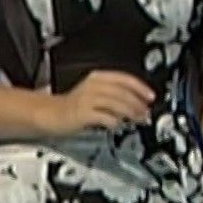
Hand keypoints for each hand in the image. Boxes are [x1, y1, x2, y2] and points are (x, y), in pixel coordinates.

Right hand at [36, 70, 154, 135]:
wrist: (51, 114)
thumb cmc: (74, 106)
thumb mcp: (96, 94)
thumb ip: (115, 96)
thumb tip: (137, 104)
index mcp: (98, 77)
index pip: (124, 78)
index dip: (140, 87)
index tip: (151, 97)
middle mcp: (93, 85)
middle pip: (122, 92)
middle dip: (138, 103)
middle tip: (146, 112)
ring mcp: (87, 99)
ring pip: (116, 103)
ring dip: (130, 112)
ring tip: (137, 120)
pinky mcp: (83, 113)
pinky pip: (104, 116)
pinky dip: (114, 121)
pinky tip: (118, 125)